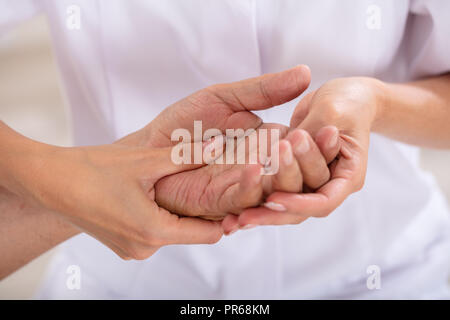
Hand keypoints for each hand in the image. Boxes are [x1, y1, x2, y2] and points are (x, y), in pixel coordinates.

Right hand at [0, 123, 222, 259]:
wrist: (48, 181)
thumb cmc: (92, 170)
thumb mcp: (145, 161)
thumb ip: (187, 156)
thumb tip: (219, 148)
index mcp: (154, 232)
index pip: (210, 234)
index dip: (225, 213)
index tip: (234, 193)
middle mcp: (145, 249)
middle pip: (192, 232)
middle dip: (202, 208)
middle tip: (211, 179)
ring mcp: (132, 249)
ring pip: (173, 231)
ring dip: (179, 210)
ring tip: (178, 182)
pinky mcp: (122, 244)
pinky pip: (154, 232)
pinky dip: (160, 214)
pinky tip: (153, 191)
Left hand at [120, 66, 312, 220]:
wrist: (148, 145)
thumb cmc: (183, 123)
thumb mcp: (225, 98)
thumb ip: (264, 90)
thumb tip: (305, 72)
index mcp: (265, 146)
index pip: (302, 150)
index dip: (318, 142)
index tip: (332, 126)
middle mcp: (259, 170)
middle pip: (297, 175)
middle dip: (309, 159)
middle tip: (315, 137)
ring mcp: (242, 188)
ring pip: (277, 191)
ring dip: (286, 173)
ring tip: (288, 148)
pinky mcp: (220, 202)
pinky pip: (244, 199)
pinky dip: (252, 185)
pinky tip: (255, 167)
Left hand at [233, 77, 382, 226]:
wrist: (341, 99)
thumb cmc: (345, 103)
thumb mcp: (331, 111)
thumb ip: (313, 129)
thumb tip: (293, 141)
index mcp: (348, 175)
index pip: (324, 201)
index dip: (298, 203)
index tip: (272, 200)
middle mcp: (328, 186)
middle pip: (301, 211)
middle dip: (273, 214)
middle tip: (245, 217)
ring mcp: (308, 183)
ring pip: (285, 207)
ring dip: (261, 213)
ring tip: (237, 220)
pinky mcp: (291, 176)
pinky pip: (273, 192)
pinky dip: (255, 201)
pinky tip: (233, 216)